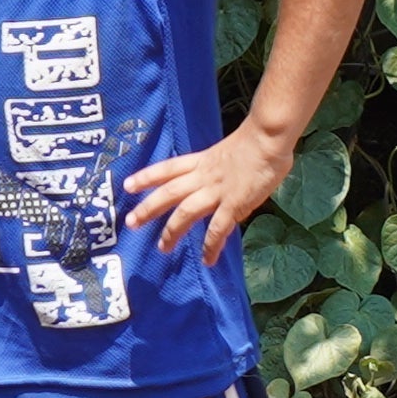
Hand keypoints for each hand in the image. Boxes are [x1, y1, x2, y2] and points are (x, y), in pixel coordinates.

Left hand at [118, 120, 297, 270]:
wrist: (268, 137)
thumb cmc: (257, 140)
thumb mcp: (229, 152)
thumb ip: (220, 168)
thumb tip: (223, 184)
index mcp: (202, 160)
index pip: (168, 168)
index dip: (147, 177)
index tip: (128, 185)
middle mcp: (204, 176)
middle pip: (169, 192)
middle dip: (148, 208)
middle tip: (131, 222)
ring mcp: (217, 190)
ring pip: (185, 212)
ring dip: (172, 231)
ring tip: (163, 248)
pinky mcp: (233, 204)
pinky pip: (217, 229)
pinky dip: (211, 246)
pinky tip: (208, 260)